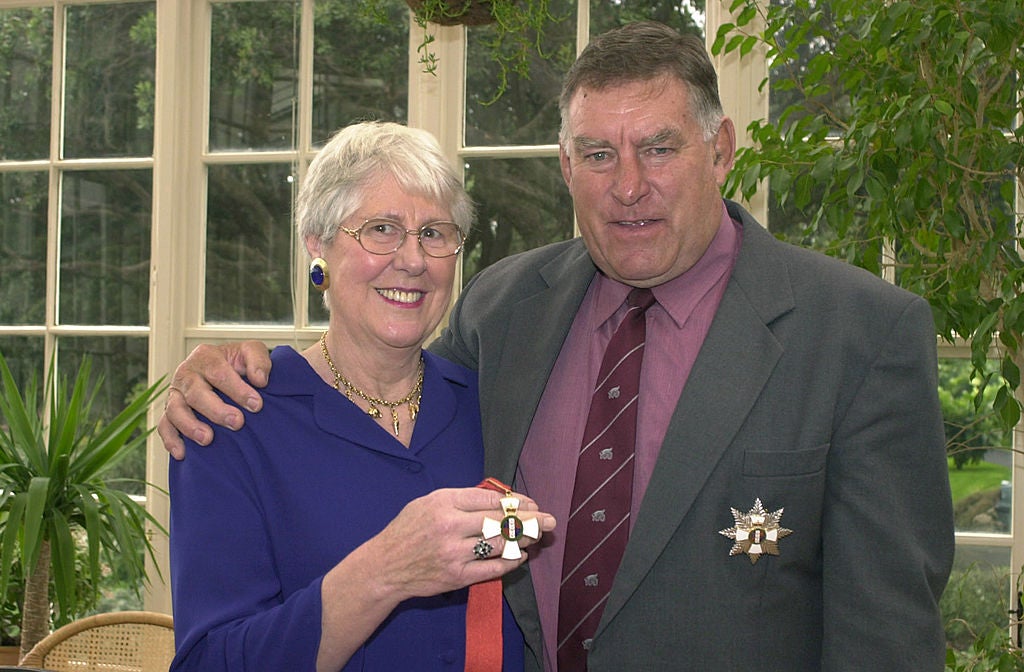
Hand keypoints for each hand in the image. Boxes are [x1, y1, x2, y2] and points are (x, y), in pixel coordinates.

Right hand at [157, 341, 271, 459]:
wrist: (226, 371)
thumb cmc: (239, 363)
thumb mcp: (251, 352)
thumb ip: (258, 360)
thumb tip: (259, 380)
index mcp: (206, 356)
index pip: (219, 372)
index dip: (237, 389)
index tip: (256, 405)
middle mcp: (187, 373)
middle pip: (196, 393)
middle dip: (217, 410)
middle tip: (237, 423)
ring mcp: (176, 393)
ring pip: (176, 410)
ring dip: (190, 426)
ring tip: (208, 439)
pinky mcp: (170, 412)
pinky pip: (164, 426)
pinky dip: (171, 439)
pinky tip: (182, 453)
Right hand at [364, 487, 555, 600]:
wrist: (385, 566)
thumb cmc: (407, 529)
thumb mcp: (428, 501)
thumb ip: (461, 499)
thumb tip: (498, 499)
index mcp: (445, 504)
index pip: (490, 499)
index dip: (516, 501)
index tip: (531, 502)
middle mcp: (451, 528)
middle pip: (501, 521)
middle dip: (530, 519)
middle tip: (549, 519)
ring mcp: (455, 555)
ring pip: (500, 545)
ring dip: (524, 540)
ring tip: (538, 535)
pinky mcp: (457, 577)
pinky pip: (492, 570)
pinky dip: (510, 562)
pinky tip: (520, 556)